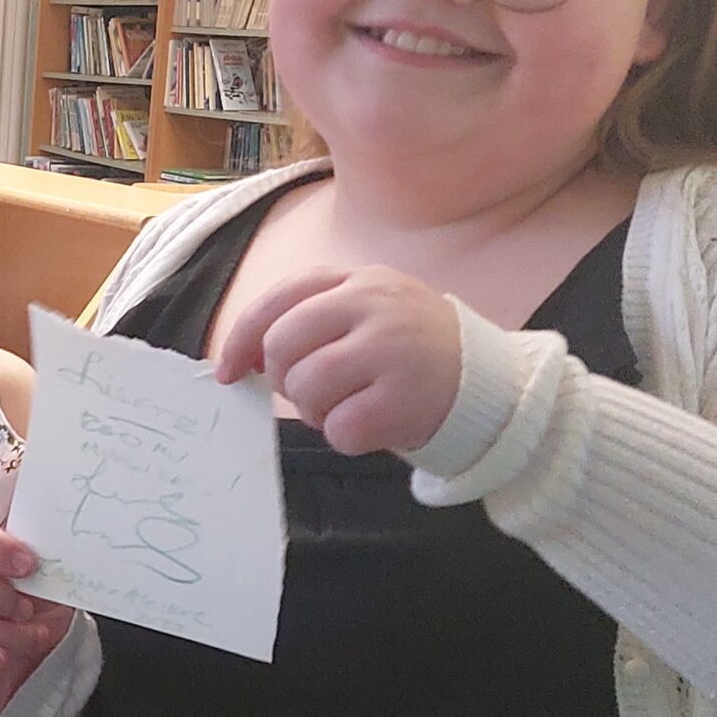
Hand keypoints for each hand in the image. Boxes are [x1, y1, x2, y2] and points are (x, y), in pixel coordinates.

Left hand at [212, 265, 460, 456]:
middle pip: (281, 346)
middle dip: (283, 379)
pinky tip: (372, 424)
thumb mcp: (367, 313)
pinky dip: (345, 436)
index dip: (241, 339)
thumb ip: (310, 321)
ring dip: (315, 410)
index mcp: (358, 280)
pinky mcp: (404, 397)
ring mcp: (391, 349)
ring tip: (349, 405)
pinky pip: (338, 427)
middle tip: (315, 391)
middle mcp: (374, 305)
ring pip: (305, 387)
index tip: (227, 371)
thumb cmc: (410, 353)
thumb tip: (237, 359)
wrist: (489, 383)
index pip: (277, 300)